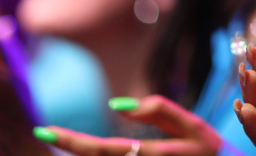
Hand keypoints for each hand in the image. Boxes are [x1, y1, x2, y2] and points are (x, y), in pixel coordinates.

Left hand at [36, 96, 221, 155]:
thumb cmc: (210, 152)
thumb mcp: (195, 126)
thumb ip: (160, 111)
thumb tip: (116, 104)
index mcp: (157, 154)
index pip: (106, 149)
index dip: (73, 141)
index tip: (44, 130)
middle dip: (69, 146)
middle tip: (45, 132)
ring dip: (85, 154)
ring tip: (71, 139)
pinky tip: (91, 150)